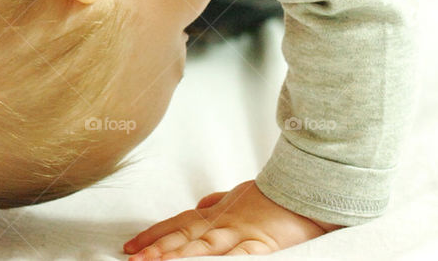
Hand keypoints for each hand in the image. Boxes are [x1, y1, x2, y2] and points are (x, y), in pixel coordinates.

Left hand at [123, 180, 343, 257]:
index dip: (154, 234)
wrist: (306, 185)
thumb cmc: (275, 194)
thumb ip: (218, 201)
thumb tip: (199, 204)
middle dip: (157, 248)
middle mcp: (223, 223)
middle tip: (132, 257)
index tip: (131, 245)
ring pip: (204, 247)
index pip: (177, 223)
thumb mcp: (240, 194)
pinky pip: (240, 257)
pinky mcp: (262, 245)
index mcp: (217, 213)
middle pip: (184, 235)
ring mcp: (241, 234)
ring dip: (179, 255)